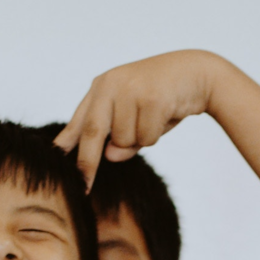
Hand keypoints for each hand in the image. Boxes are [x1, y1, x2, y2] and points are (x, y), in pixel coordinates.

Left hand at [56, 49, 233, 185]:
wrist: (197, 73)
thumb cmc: (164, 99)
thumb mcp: (136, 119)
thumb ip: (120, 138)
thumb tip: (110, 155)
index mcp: (102, 87)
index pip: (80, 123)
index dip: (67, 148)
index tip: (62, 171)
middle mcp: (110, 84)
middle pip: (92, 132)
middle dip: (88, 163)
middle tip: (83, 186)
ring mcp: (130, 89)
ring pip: (124, 140)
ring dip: (141, 140)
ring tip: (154, 119)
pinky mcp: (151, 98)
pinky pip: (146, 138)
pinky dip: (156, 135)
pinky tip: (166, 116)